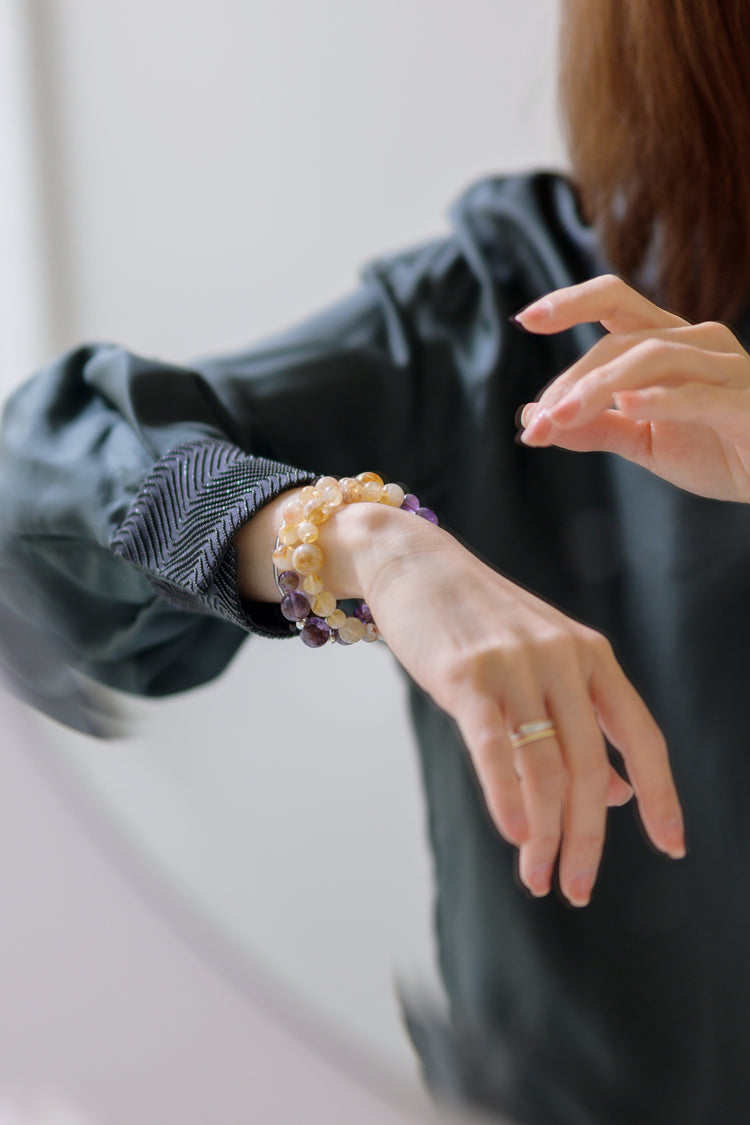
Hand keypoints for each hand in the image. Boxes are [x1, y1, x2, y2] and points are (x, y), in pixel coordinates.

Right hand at [356, 511, 684, 907]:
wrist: (415, 563)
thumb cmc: (478, 619)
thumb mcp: (545, 659)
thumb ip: (583, 719)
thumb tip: (618, 792)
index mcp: (591, 656)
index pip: (641, 735)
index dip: (662, 795)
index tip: (671, 847)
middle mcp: (562, 659)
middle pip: (590, 767)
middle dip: (587, 838)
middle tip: (576, 888)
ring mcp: (516, 665)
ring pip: (545, 767)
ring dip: (547, 835)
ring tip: (539, 877)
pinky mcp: (467, 675)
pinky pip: (497, 748)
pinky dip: (508, 798)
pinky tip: (516, 836)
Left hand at [516, 274, 749, 502]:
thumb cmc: (717, 449)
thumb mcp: (643, 442)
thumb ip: (594, 427)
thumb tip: (532, 420)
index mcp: (669, 342)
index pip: (614, 303)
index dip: (570, 303)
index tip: (524, 318)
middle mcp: (698, 343)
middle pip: (620, 341)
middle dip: (570, 382)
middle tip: (537, 422)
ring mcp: (726, 370)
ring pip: (652, 358)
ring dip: (597, 388)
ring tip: (559, 419)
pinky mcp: (744, 404)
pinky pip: (699, 393)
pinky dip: (661, 397)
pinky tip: (627, 404)